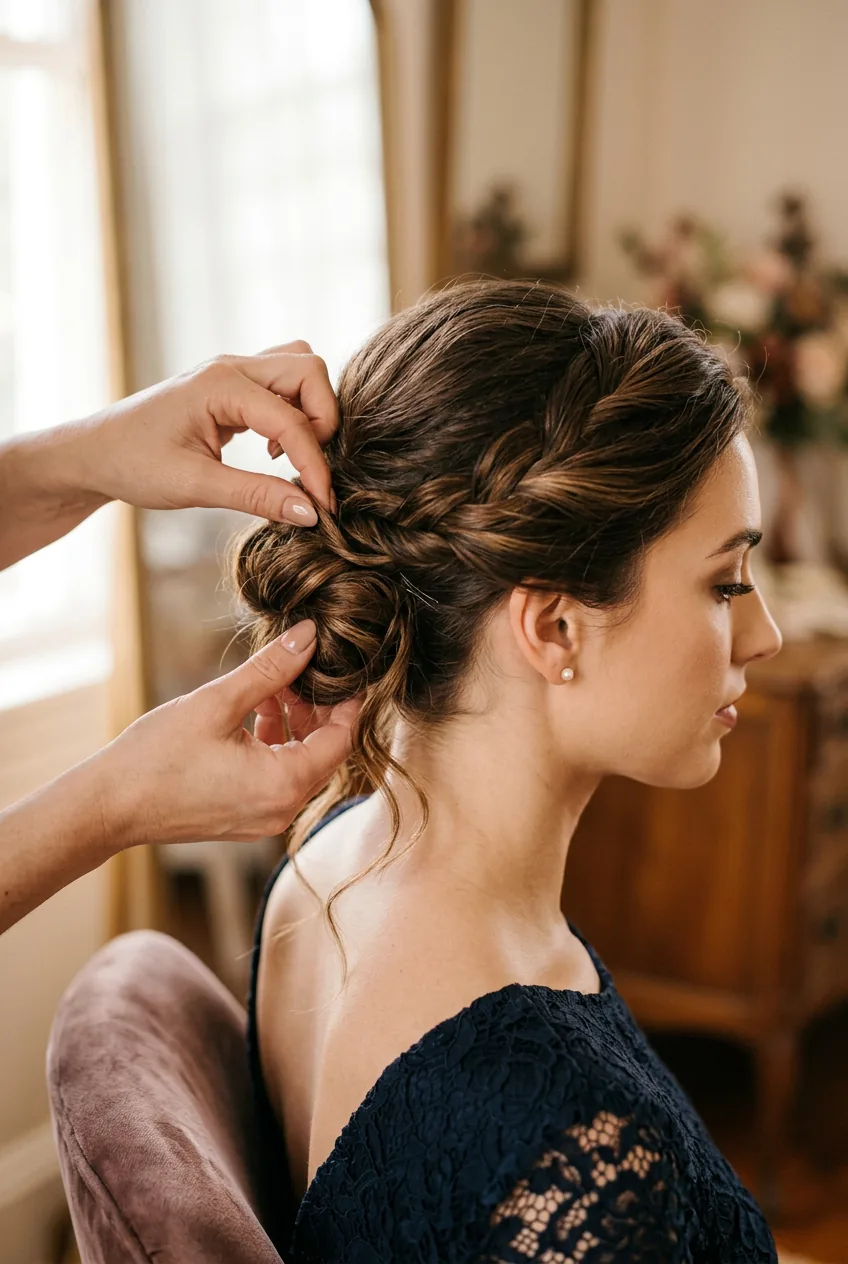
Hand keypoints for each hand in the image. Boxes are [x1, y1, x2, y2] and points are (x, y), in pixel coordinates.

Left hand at [70, 341, 338, 522]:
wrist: (93, 454)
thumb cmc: (133, 465)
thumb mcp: (194, 487)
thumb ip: (255, 496)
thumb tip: (309, 512)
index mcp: (221, 385)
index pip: (293, 420)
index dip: (315, 465)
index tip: (321, 505)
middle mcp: (231, 368)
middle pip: (308, 371)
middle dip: (323, 420)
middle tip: (309, 468)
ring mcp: (233, 372)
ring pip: (299, 369)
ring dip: (310, 410)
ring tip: (290, 456)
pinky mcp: (232, 387)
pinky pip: (282, 384)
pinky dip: (293, 413)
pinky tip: (270, 450)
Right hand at [98, 619, 360, 846]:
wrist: (109, 805)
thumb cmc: (157, 757)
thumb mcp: (218, 701)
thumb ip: (271, 669)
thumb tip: (308, 636)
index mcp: (284, 784)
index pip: (342, 738)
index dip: (346, 700)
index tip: (340, 668)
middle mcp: (283, 809)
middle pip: (324, 753)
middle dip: (316, 708)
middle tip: (300, 670)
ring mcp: (265, 818)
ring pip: (301, 764)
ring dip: (293, 724)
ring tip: (271, 686)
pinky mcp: (246, 818)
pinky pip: (278, 779)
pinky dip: (274, 746)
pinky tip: (253, 712)